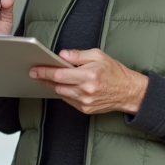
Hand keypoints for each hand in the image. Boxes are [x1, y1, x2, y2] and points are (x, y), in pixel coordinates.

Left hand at [29, 48, 148, 114]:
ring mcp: (85, 102)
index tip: (35, 69)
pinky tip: (61, 86)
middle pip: (57, 85)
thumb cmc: (114, 72)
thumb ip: (78, 55)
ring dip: (52, 86)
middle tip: (35, 72)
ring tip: (46, 78)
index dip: (44, 71)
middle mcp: (86, 90)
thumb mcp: (98, 56)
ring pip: (61, 93)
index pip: (59, 74)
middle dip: (45, 78)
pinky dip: (63, 92)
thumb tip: (62, 55)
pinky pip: (68, 100)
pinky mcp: (86, 109)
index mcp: (89, 75)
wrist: (129, 91)